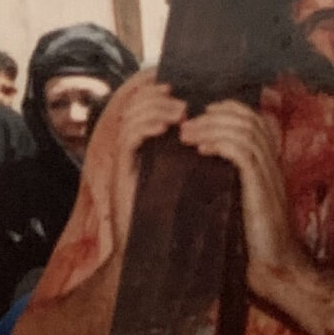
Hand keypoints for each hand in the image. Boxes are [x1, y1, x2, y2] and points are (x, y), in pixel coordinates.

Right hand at [77, 71, 190, 251]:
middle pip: (132, 105)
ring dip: (156, 110)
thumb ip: (190, 151)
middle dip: (156, 96)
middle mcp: (128, 150)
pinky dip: (145, 128)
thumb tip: (212, 127)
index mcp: (142, 147)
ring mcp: (123, 161)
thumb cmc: (175, 217)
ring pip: (130, 118)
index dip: (153, 89)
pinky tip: (164, 129)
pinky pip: (128, 140)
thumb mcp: (186, 175)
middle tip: (182, 101)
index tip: (176, 83)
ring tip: (180, 113)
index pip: (141, 105)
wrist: (155, 251)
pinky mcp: (122, 173)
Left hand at [180, 100, 306, 305]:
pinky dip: (220, 144)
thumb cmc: (254, 244)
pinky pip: (243, 152)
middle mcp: (273, 165)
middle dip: (213, 115)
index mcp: (269, 165)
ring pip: (244, 131)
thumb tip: (201, 168)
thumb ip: (229, 183)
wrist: (278, 270)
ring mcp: (271, 176)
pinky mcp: (263, 190)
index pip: (254, 120)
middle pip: (248, 119)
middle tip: (186, 124)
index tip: (200, 114)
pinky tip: (201, 150)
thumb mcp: (241, 205)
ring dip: (211, 127)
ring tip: (186, 134)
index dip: (228, 110)